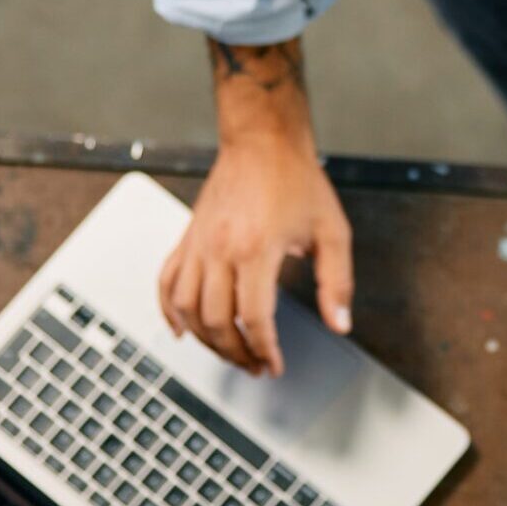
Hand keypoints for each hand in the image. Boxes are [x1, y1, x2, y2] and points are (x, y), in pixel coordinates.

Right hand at [156, 137, 353, 376]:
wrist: (262, 140)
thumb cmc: (297, 180)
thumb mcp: (332, 231)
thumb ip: (337, 282)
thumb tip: (340, 324)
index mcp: (256, 249)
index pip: (252, 318)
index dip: (264, 349)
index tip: (274, 365)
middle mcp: (220, 249)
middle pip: (216, 321)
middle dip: (236, 353)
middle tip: (255, 365)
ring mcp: (198, 243)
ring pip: (187, 309)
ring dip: (206, 340)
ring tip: (229, 352)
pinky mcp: (188, 237)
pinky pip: (166, 281)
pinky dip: (169, 311)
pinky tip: (181, 329)